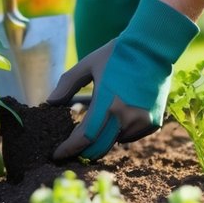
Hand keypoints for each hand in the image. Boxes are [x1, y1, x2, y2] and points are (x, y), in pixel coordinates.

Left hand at [48, 0, 198, 160]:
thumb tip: (50, 103)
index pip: (84, 137)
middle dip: (83, 150)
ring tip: (101, 116)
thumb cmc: (117, 54)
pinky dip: (120, 131)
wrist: (152, 48)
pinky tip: (120, 113)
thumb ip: (67, 84)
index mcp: (108, 103)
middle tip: (71, 146)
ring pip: (114, 141)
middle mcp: (126, 118)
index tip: (57, 154)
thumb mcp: (88, 64)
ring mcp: (142, 122)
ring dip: (103, 137)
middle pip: (99, 148)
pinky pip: (130, 135)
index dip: (69, 149)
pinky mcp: (153, 123)